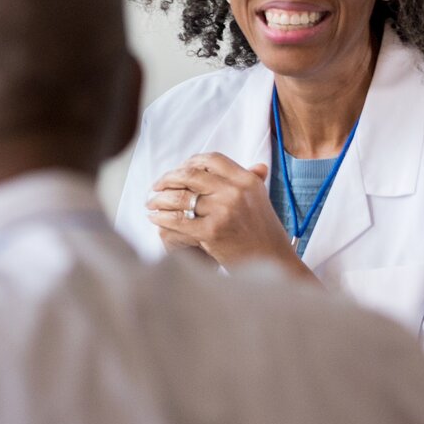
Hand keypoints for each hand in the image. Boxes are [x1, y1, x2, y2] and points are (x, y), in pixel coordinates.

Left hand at [146, 153, 309, 276]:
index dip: (190, 162)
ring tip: (151, 203)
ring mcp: (223, 210)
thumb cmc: (264, 233)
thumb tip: (257, 165)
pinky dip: (161, 218)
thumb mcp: (261, 201)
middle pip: (191, 175)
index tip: (178, 170)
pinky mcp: (212, 231)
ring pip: (179, 196)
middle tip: (155, 186)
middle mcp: (236, 192)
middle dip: (167, 179)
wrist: (272, 263)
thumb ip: (252, 182)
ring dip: (159, 199)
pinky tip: (154, 218)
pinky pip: (177, 219)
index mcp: (246, 181)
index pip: (212, 159)